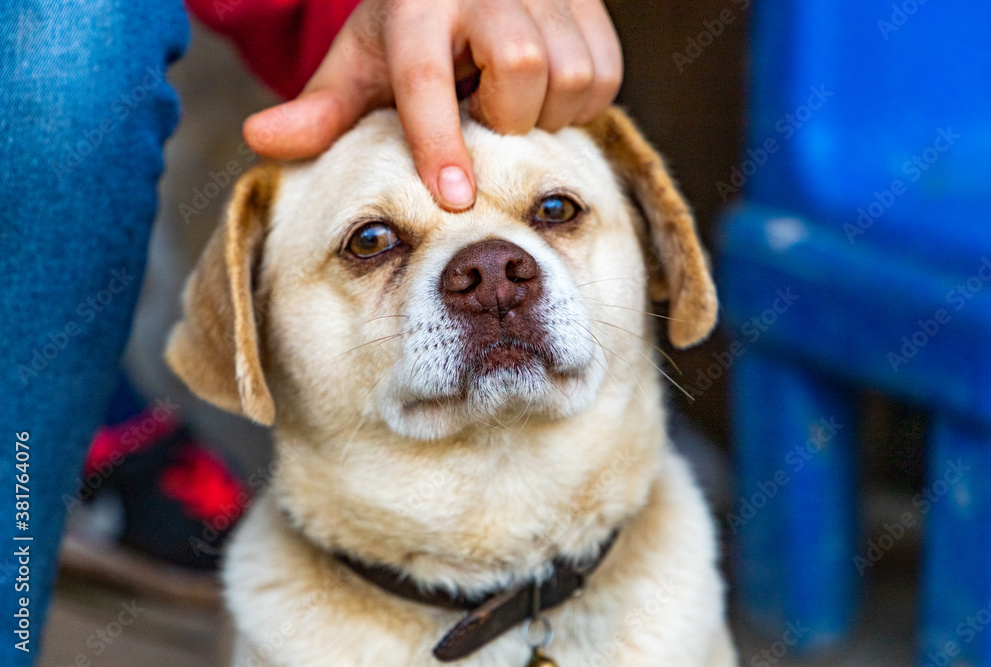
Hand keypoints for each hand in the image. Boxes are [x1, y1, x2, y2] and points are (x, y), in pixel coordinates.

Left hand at [242, 0, 622, 210]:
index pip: (426, 78)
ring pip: (571, 74)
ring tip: (513, 105)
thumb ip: (322, 109)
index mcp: (418, 5)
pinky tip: (545, 95)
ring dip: (546, 112)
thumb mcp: (362, 63)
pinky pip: (605, 75)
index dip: (440, 141)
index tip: (453, 201)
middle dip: (506, 116)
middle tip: (485, 116)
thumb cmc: (410, 29)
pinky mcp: (591, 3)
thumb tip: (259, 141)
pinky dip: (581, 102)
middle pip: (520, 68)